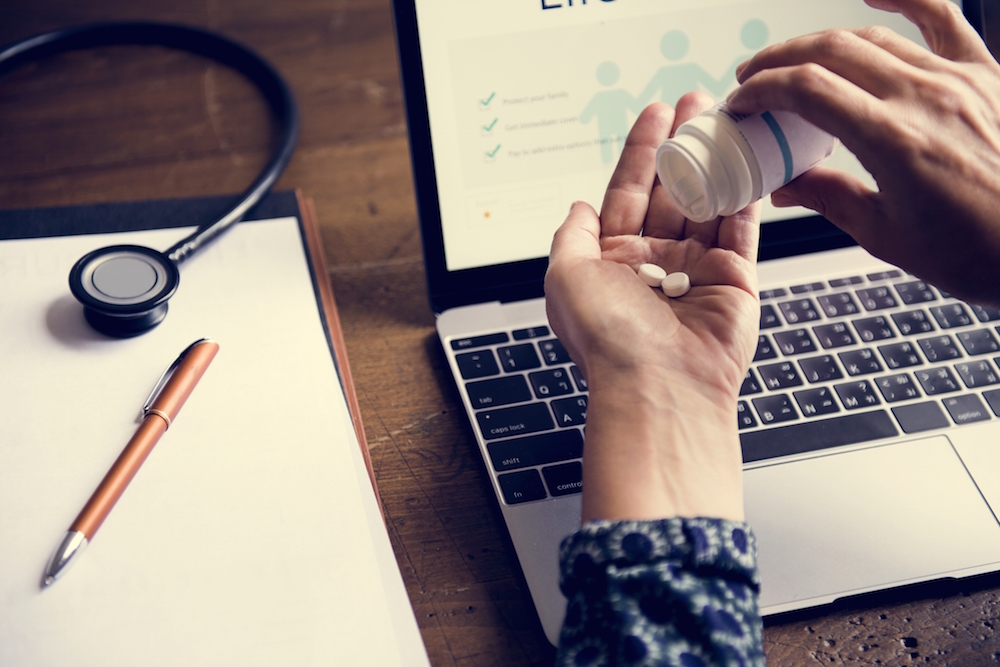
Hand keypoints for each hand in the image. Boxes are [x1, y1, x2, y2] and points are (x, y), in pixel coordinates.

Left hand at [544, 95, 760, 522]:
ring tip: (724, 118)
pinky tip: (746, 158)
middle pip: (672, 190)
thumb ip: (571, 235)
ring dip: (716, 159)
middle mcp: (654, 263)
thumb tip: (577, 206)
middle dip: (683, 145)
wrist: (658, 387)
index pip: (628, 192)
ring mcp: (695, 271)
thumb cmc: (607, 339)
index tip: (655, 113)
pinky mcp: (734, 280)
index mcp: (612, 261)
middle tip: (696, 103)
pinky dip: (745, 193)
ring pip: (708, 202)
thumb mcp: (565, 276)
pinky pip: (741, 228)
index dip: (642, 151)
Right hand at [729, 0, 999, 305]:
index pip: (806, 90)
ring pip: (873, 35)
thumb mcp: (888, 236)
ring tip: (794, 59)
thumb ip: (830, 199)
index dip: (762, 90)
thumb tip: (786, 186)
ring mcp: (958, 79)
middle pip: (830, 51)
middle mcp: (925, 97)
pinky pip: (943, 17)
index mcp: (894, 141)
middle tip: (753, 79)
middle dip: (779, 60)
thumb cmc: (981, 251)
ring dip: (821, 42)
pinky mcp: (986, 75)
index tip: (742, 103)